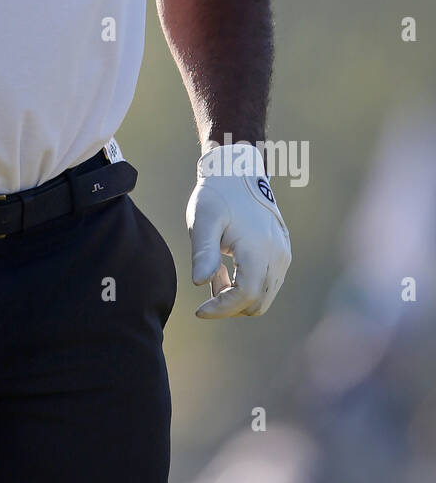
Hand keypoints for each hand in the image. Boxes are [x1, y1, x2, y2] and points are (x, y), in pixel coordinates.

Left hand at [186, 143, 290, 316]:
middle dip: (229, 305)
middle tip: (207, 283)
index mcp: (258, 248)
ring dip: (238, 296)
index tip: (199, 310)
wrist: (238, 172)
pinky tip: (228, 265)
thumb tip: (200, 282)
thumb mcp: (202, 220)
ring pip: (264, 296)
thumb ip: (203, 252)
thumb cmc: (216, 195)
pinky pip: (269, 283)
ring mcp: (283, 254)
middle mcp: (278, 255)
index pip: (245, 296)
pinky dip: (248, 285)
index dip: (222, 309)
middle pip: (257, 302)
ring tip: (216, 270)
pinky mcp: (283, 252)